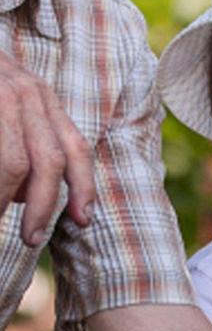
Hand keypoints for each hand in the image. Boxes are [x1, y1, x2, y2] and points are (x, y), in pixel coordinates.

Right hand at [0, 49, 94, 244]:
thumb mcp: (11, 102)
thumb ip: (32, 141)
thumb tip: (30, 198)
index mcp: (42, 97)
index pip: (74, 147)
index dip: (84, 187)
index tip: (82, 221)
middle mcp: (25, 92)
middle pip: (49, 161)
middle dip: (44, 206)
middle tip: (32, 238)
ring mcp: (0, 91)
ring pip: (15, 163)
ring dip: (6, 198)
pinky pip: (2, 154)